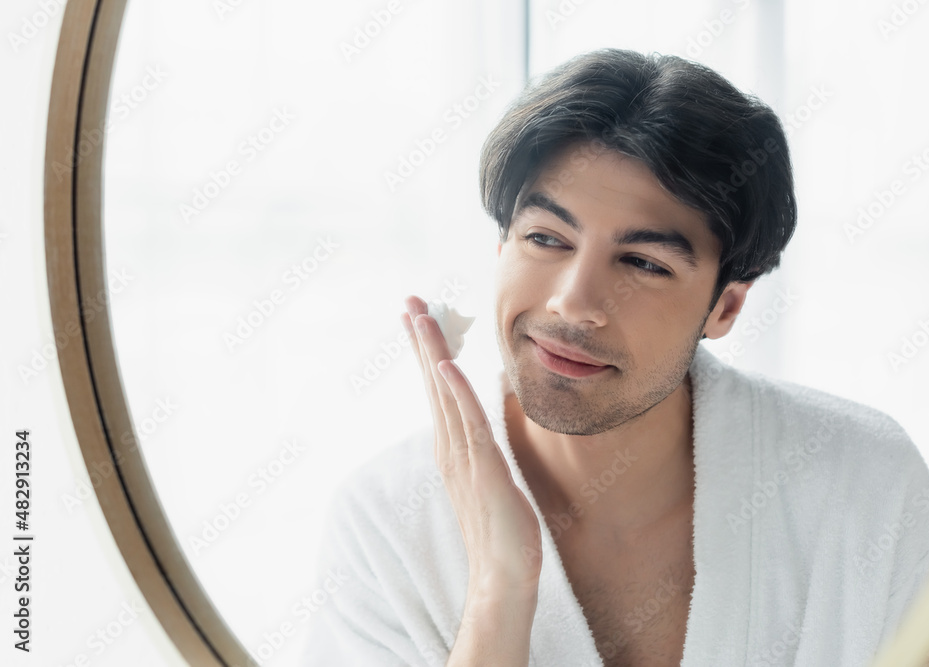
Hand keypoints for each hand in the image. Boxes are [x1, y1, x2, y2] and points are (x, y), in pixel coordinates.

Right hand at [401, 295, 542, 594]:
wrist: (503, 573)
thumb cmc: (501, 528)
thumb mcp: (490, 475)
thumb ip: (480, 446)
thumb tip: (479, 422)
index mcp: (453, 445)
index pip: (438, 388)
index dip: (429, 351)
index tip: (419, 318)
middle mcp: (450, 446)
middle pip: (433, 382)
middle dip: (422, 340)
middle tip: (409, 301)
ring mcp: (462, 456)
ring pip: (444, 393)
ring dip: (432, 353)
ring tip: (420, 316)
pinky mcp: (482, 467)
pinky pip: (468, 423)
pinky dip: (456, 393)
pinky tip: (445, 367)